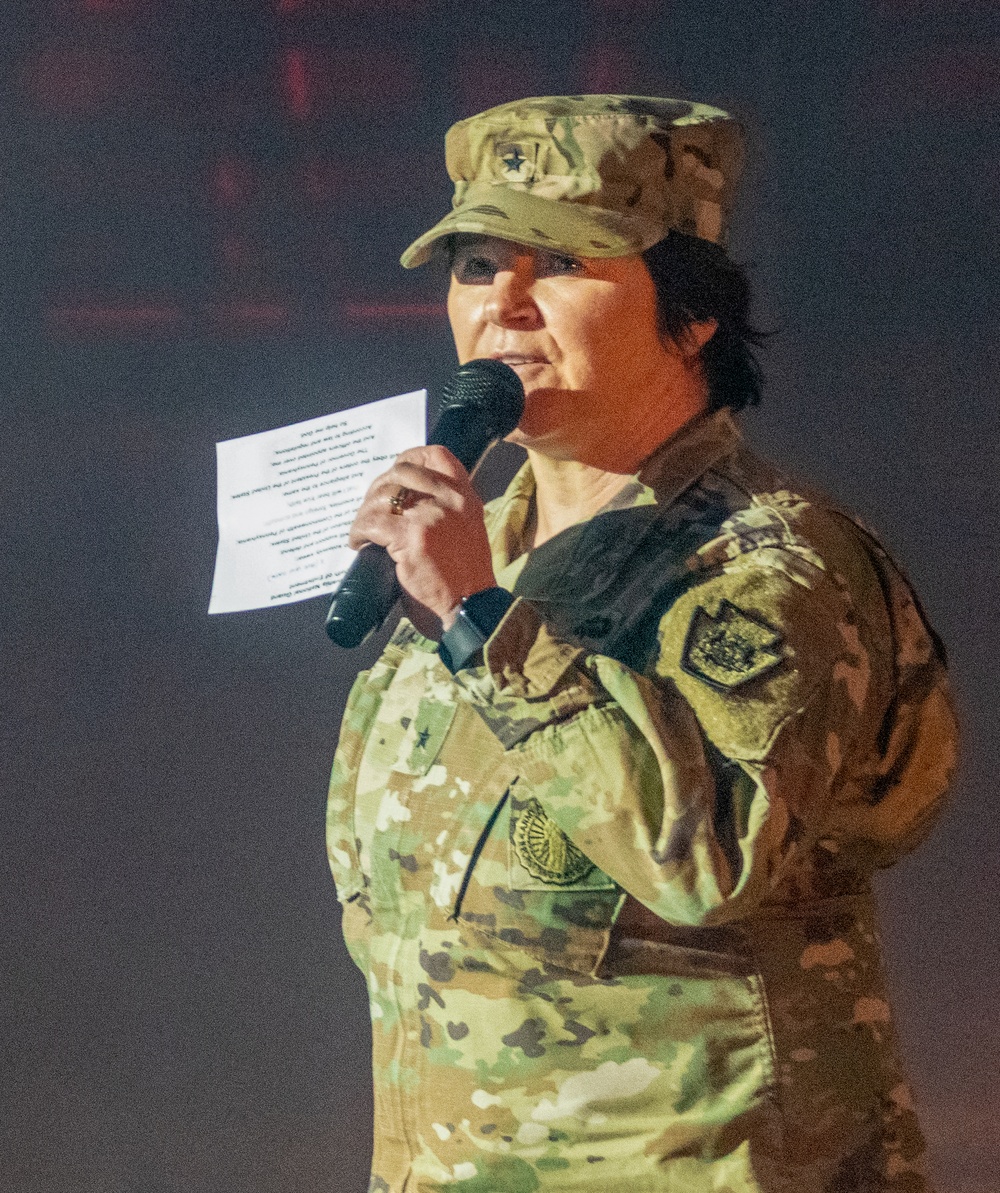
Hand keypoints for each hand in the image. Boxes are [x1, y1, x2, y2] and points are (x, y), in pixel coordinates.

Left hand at [348, 445, 497, 633]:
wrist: (473, 609)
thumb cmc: (465, 579)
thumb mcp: (466, 532)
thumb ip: (446, 513)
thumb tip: (406, 504)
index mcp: (465, 498)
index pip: (437, 455)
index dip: (409, 456)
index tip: (393, 470)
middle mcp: (450, 501)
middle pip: (402, 472)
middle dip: (378, 488)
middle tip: (369, 509)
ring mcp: (430, 518)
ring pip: (382, 497)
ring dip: (364, 513)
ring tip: (361, 531)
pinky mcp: (412, 539)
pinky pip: (372, 524)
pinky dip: (358, 532)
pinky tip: (358, 543)